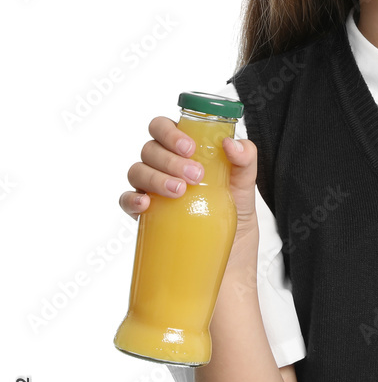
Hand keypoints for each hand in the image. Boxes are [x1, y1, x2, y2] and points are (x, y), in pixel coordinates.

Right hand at [119, 116, 258, 239]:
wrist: (233, 254)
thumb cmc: (236, 212)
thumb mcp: (246, 182)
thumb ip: (245, 157)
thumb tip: (230, 144)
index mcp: (185, 151)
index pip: (164, 128)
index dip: (170, 132)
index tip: (190, 148)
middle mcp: (165, 167)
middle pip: (150, 149)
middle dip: (170, 159)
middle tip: (195, 176)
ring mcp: (153, 190)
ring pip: (137, 171)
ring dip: (155, 178)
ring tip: (179, 191)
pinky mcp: (146, 216)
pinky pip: (127, 201)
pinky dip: (131, 199)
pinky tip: (145, 204)